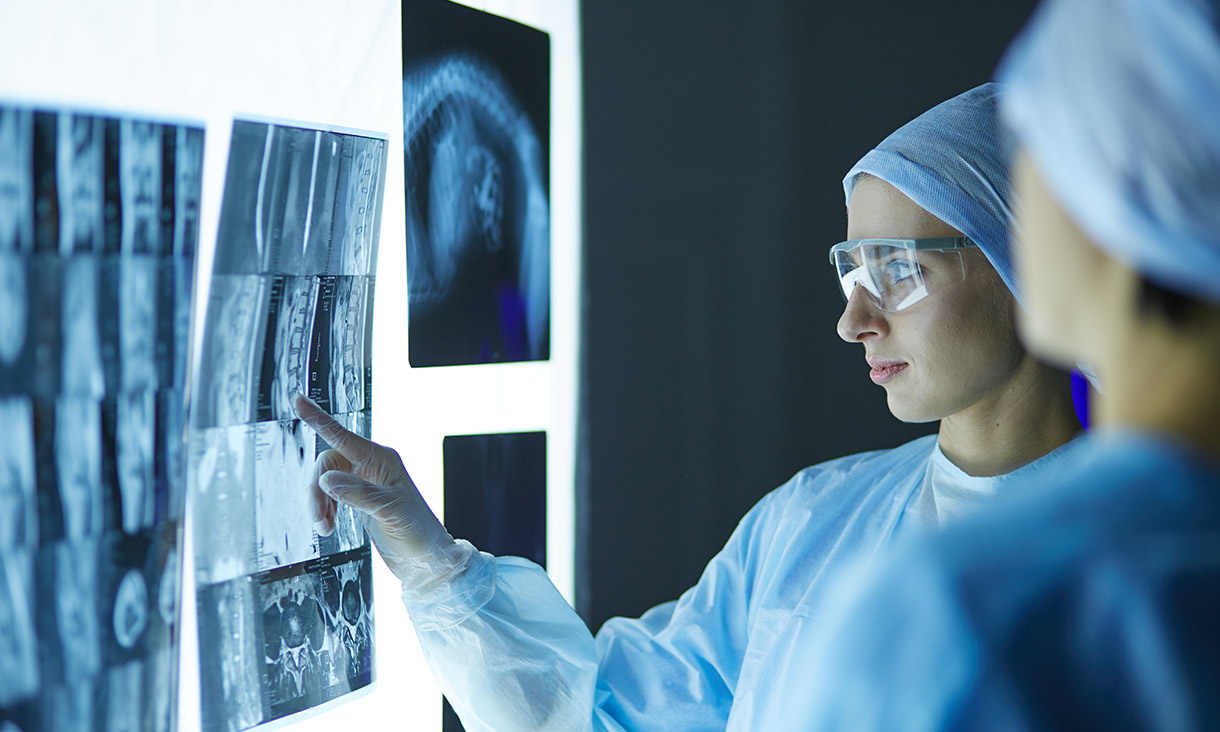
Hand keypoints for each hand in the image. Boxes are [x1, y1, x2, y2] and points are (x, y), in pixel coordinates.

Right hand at [292, 393, 452, 579]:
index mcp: (382, 460)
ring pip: (325, 481)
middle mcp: (372, 466)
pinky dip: (324, 509)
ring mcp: (364, 482)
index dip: (319, 419)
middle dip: (317, 489)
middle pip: (328, 464)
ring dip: (319, 502)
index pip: (343, 436)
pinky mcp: (358, 499)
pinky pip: (330, 495)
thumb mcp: (390, 511)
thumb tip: (326, 479)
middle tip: (318, 518)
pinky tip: (327, 525)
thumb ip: (358, 494)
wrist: (426, 560)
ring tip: (323, 526)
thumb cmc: (418, 532)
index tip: (298, 400)